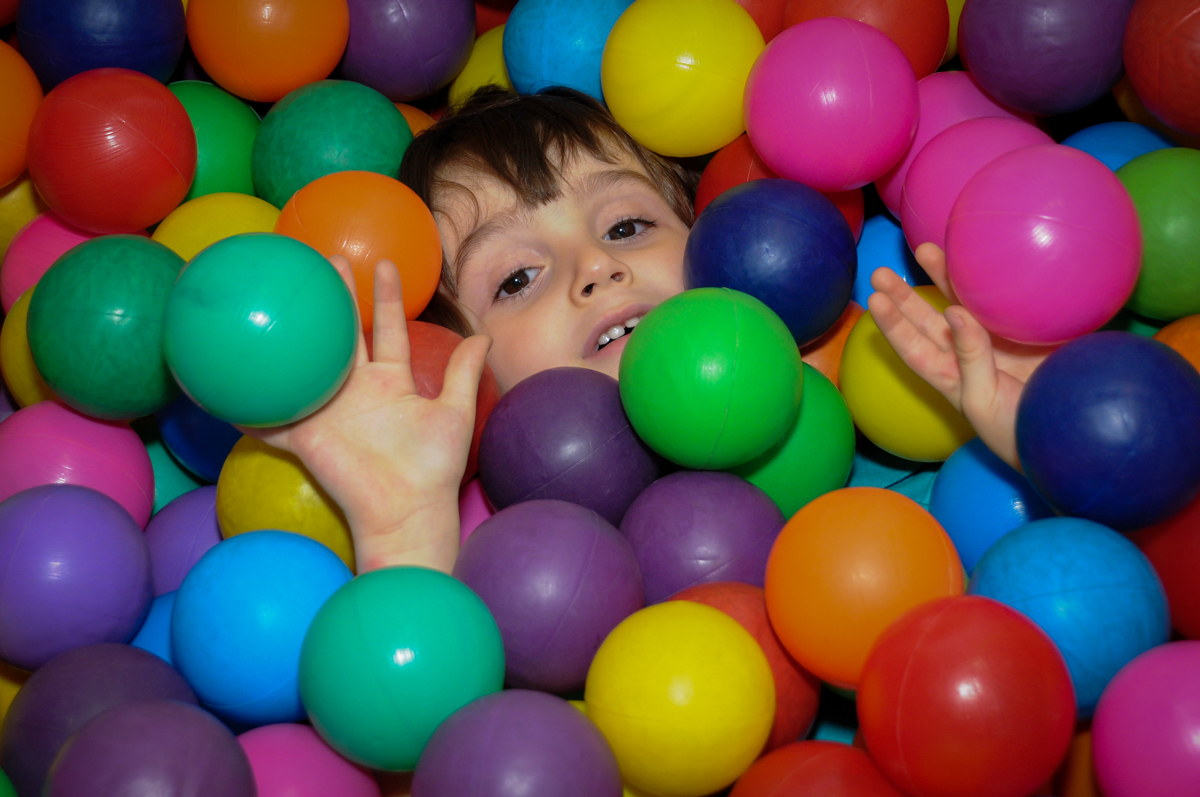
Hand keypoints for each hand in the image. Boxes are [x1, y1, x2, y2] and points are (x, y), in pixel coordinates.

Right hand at [240, 256, 491, 573]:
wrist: (406, 511)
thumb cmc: (432, 468)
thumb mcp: (454, 414)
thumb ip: (463, 374)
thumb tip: (485, 335)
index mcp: (392, 383)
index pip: (388, 329)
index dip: (385, 298)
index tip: (382, 264)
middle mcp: (358, 390)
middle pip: (343, 334)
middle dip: (337, 297)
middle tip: (327, 258)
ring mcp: (329, 410)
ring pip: (307, 361)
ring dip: (293, 331)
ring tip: (279, 294)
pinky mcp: (305, 436)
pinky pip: (270, 418)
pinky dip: (248, 405)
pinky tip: (223, 381)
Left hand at [866, 243, 1056, 469]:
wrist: (1074, 435)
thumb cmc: (1018, 431)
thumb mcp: (983, 400)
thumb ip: (969, 357)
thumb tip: (953, 310)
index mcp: (951, 376)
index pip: (913, 348)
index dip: (893, 325)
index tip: (875, 300)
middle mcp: (969, 354)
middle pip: (930, 320)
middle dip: (906, 296)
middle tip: (881, 272)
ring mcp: (999, 339)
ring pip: (964, 302)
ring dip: (945, 277)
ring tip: (924, 250)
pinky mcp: (1031, 330)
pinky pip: (1008, 301)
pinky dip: (994, 281)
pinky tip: (980, 258)